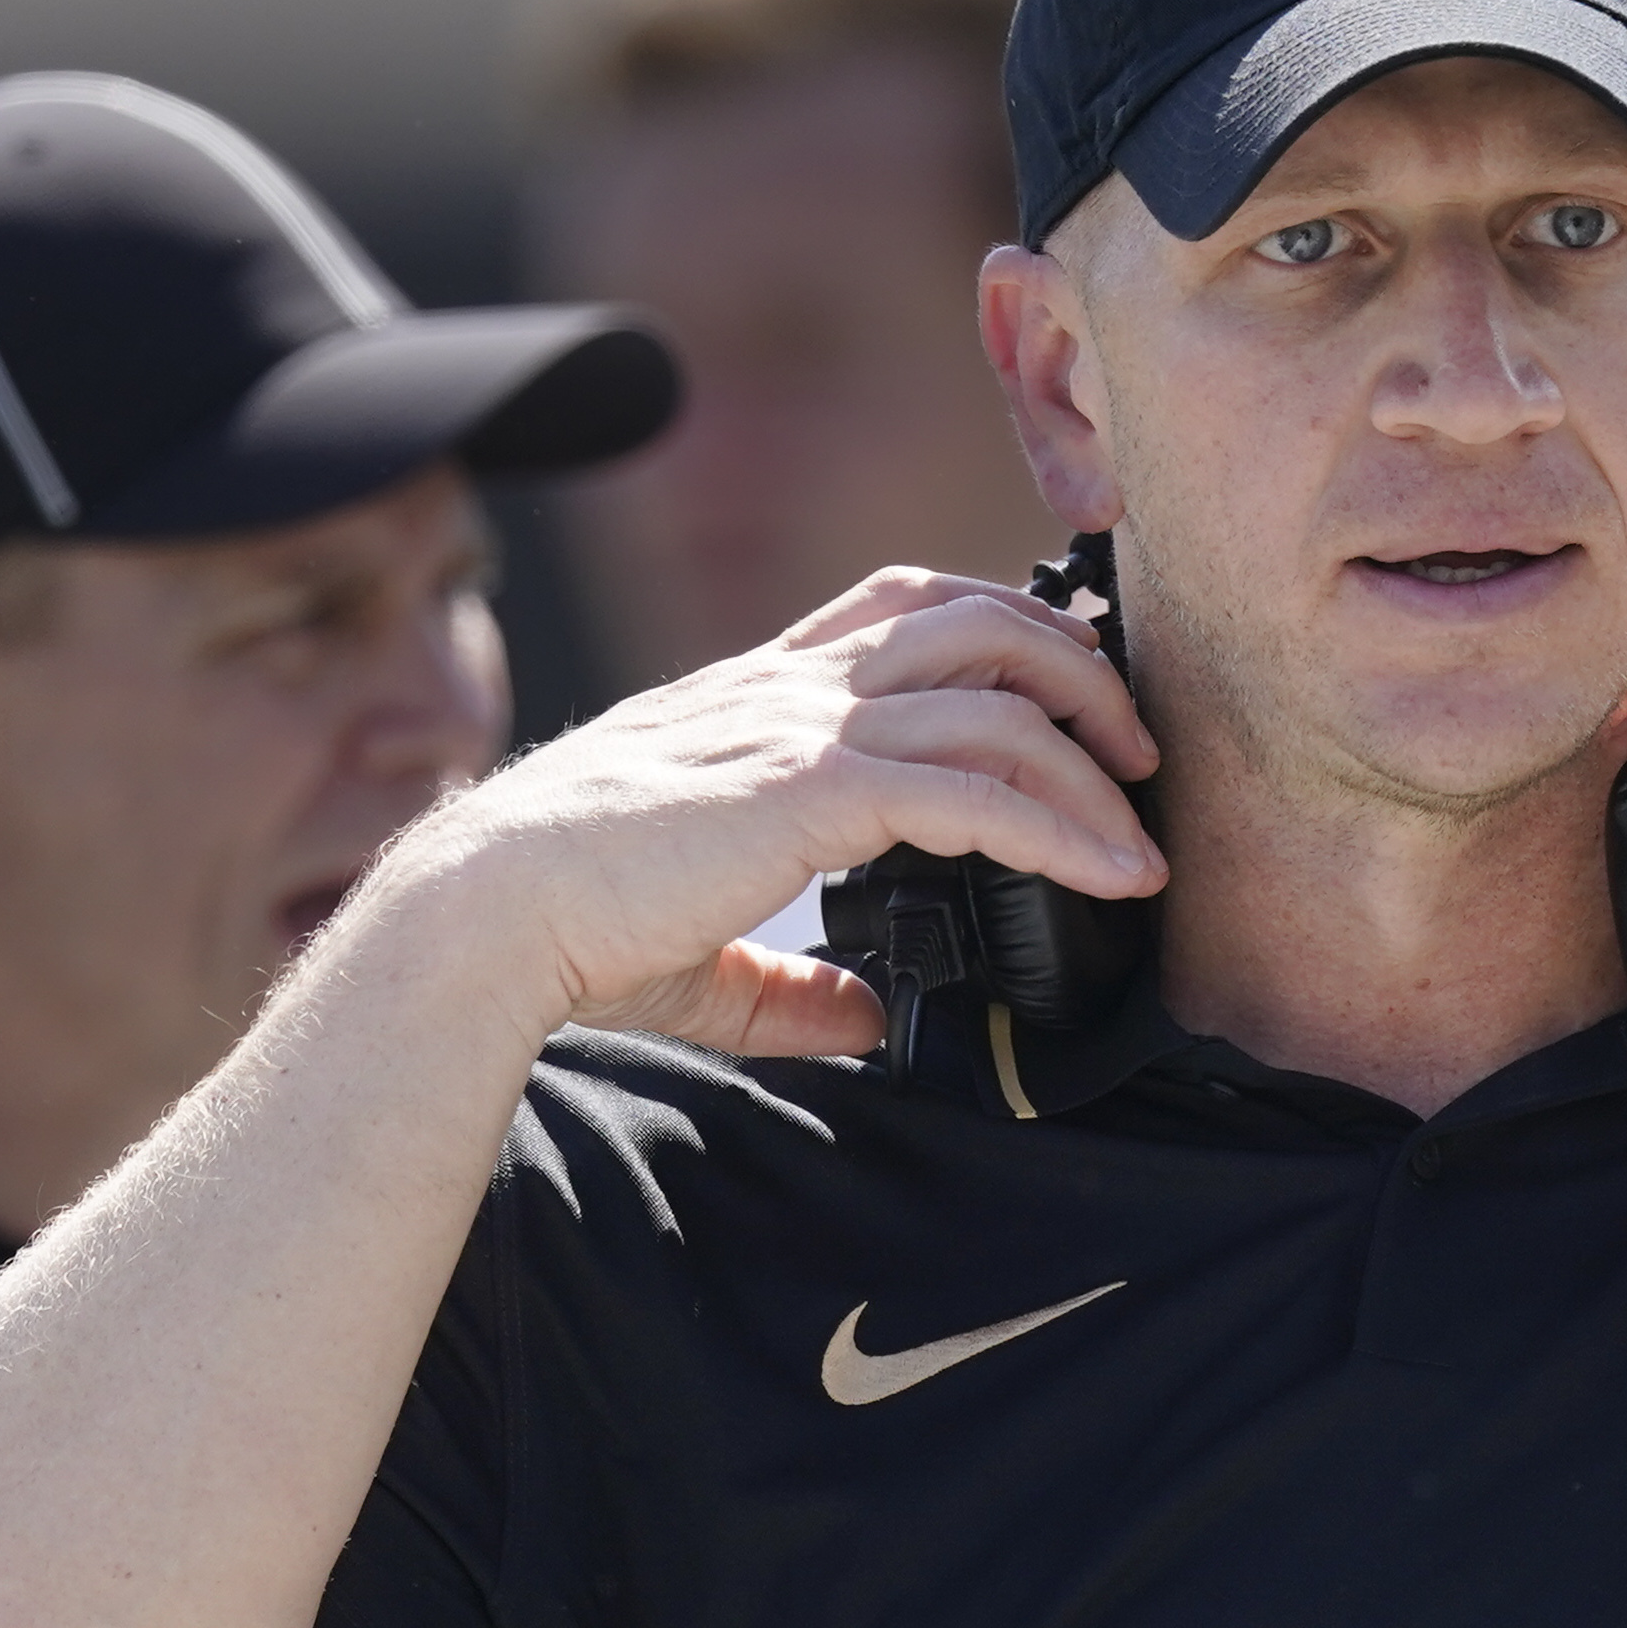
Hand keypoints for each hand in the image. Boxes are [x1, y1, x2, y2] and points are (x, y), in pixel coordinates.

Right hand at [365, 570, 1165, 1058]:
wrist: (485, 915)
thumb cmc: (566, 926)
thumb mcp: (698, 950)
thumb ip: (788, 980)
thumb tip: (861, 1020)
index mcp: (760, 697)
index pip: (905, 607)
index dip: (1003, 629)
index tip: (1070, 698)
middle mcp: (788, 690)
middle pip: (978, 622)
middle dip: (1079, 675)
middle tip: (1137, 756)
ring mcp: (801, 729)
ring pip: (996, 701)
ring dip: (1092, 767)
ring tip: (1140, 842)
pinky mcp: (810, 791)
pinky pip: (972, 788)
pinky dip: (1060, 827)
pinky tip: (1106, 877)